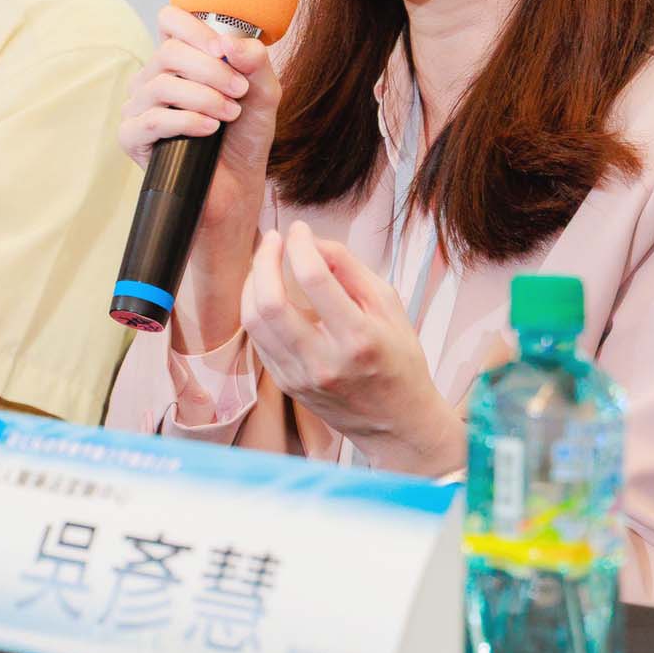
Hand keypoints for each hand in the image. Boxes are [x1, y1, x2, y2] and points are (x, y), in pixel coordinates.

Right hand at [118, 0, 280, 232]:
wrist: (237, 187)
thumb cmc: (244, 137)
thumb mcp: (263, 93)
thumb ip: (255, 62)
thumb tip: (231, 44)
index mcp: (178, 60)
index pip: (170, 20)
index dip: (196, 29)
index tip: (224, 52)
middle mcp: (153, 78)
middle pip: (169, 52)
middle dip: (212, 70)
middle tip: (239, 92)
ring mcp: (139, 108)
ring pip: (161, 84)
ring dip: (204, 97)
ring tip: (229, 115)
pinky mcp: (132, 137)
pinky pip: (153, 119)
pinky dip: (186, 121)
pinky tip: (209, 129)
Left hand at [239, 219, 461, 472]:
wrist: (397, 423)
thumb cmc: (400, 360)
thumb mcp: (390, 307)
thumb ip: (351, 270)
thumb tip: (314, 243)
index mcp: (358, 337)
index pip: (314, 280)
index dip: (301, 245)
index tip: (299, 229)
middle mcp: (325, 360)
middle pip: (271, 302)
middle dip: (264, 259)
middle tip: (273, 239)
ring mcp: (301, 376)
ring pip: (255, 321)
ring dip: (254, 282)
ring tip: (265, 261)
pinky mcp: (287, 384)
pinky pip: (258, 339)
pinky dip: (257, 308)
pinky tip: (267, 292)